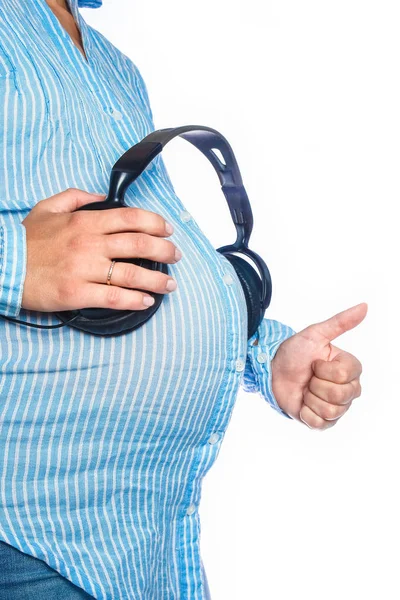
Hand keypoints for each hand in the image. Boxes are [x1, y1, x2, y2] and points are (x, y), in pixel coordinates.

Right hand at [21, 188, 180, 312]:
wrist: (2, 265)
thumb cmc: (25, 240)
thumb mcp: (48, 207)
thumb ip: (77, 197)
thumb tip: (102, 197)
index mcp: (84, 222)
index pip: (130, 218)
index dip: (155, 223)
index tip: (168, 230)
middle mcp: (89, 244)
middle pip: (138, 244)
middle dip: (164, 250)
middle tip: (175, 256)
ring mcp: (84, 270)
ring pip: (131, 273)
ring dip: (156, 279)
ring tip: (170, 284)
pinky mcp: (77, 293)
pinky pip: (114, 297)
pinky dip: (134, 299)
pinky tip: (146, 301)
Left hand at [271, 303, 367, 428]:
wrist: (272, 370)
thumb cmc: (294, 351)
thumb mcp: (315, 334)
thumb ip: (340, 322)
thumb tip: (364, 306)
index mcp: (350, 369)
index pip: (345, 375)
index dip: (324, 369)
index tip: (314, 362)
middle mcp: (348, 389)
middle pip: (340, 395)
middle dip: (316, 384)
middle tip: (309, 377)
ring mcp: (337, 407)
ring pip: (331, 410)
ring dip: (310, 398)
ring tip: (305, 389)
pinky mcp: (323, 423)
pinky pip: (320, 424)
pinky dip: (306, 413)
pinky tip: (302, 403)